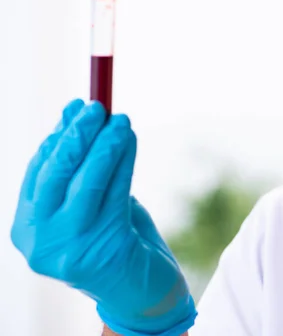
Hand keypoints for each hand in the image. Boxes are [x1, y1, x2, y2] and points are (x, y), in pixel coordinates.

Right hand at [11, 99, 196, 335]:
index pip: (38, 171)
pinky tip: (130, 141)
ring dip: (105, 144)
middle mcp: (39, 241)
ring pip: (86, 182)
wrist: (139, 291)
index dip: (57, 136)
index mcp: (27, 228)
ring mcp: (66, 249)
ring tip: (121, 120)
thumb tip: (76, 115)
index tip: (75, 107)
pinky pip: (114, 193)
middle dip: (77, 135)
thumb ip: (80, 169)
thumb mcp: (90, 204)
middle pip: (54, 174)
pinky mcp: (99, 251)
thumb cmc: (114, 241)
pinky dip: (123, 161)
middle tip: (97, 106)